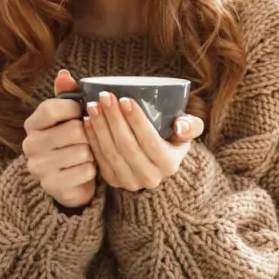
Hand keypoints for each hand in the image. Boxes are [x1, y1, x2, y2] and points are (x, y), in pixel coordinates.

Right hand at [22, 71, 96, 207]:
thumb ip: (67, 95)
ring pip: (83, 151)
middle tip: (87, 138)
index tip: (82, 112)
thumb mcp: (68, 117)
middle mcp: (30, 145)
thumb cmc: (71, 142)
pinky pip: (86, 171)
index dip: (74, 108)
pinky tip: (86, 169)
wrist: (69, 180)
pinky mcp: (52, 185)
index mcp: (32, 124)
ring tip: (87, 154)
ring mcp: (38, 167)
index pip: (53, 108)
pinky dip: (92, 170)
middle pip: (74, 130)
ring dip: (92, 153)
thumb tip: (64, 75)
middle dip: (89, 134)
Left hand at [84, 91, 204, 191]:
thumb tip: (180, 126)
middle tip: (105, 97)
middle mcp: (150, 178)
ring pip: (111, 152)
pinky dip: (92, 138)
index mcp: (170, 164)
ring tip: (94, 105)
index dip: (136, 121)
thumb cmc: (173, 137)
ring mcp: (130, 182)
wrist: (157, 160)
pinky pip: (99, 159)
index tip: (125, 99)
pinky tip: (87, 121)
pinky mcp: (113, 180)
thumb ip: (191, 125)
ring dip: (100, 127)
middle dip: (114, 119)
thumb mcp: (188, 130)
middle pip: (127, 146)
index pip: (150, 141)